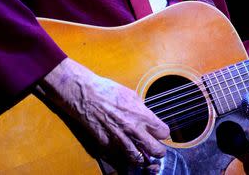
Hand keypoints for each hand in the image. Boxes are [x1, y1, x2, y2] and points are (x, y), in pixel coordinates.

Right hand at [36, 58, 168, 171]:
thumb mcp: (131, 95)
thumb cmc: (106, 90)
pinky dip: (124, 155)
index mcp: (142, 115)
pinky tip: (124, 150)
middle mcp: (133, 130)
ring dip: (142, 157)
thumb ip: (141, 110)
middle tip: (156, 148)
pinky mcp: (106, 145)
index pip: (163, 132)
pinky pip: (120, 156)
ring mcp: (120, 139)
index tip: (159, 133)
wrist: (85, 94)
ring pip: (138, 159)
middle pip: (156, 150)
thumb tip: (147, 117)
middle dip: (158, 150)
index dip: (162, 133)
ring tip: (142, 154)